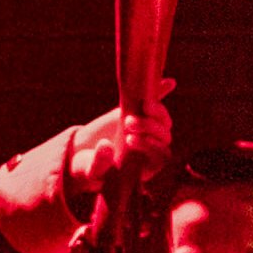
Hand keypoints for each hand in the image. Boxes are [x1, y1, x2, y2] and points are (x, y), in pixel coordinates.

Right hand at [60, 91, 174, 214]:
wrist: (83, 154)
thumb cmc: (88, 167)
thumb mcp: (91, 169)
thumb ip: (99, 162)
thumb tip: (107, 146)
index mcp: (146, 164)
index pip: (161, 155)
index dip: (151, 146)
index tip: (130, 140)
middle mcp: (151, 147)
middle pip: (164, 136)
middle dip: (151, 127)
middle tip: (128, 123)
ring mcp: (147, 130)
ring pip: (163, 121)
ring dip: (157, 112)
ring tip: (141, 106)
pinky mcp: (138, 114)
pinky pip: (154, 103)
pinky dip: (160, 92)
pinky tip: (169, 83)